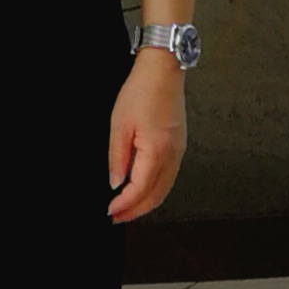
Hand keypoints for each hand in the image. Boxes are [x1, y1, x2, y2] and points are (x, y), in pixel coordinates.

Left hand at [108, 48, 186, 222]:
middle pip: (156, 196)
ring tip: (127, 207)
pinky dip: (155, 189)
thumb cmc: (142, 91)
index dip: (124, 205)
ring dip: (146, 203)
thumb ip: (117, 158)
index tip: (110, 211)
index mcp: (157, 152)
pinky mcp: (179, 146)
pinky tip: (142, 189)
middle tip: (117, 217)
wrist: (162, 71)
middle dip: (136, 211)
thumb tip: (116, 183)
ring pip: (165, 189)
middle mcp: (173, 156)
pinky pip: (169, 177)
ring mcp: (179, 152)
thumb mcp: (119, 124)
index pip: (140, 190)